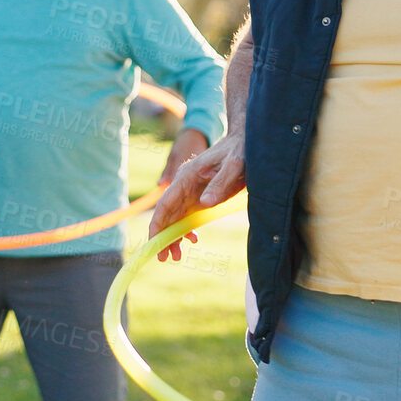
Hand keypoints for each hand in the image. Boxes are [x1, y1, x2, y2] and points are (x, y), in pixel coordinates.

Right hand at [150, 132, 244, 261]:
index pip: (165, 204)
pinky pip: (187, 215)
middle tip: (164, 258)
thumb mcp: (235, 166)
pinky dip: (186, 228)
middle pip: (167, 213)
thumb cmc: (240, 151)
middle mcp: (184, 184)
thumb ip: (220, 184)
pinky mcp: (199, 195)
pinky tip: (192, 239)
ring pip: (175, 216)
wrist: (246, 141)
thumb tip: (204, 204)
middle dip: (163, 236)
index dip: (157, 225)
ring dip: (174, 235)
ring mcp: (190, 190)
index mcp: (187, 176)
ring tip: (176, 256)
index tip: (154, 244)